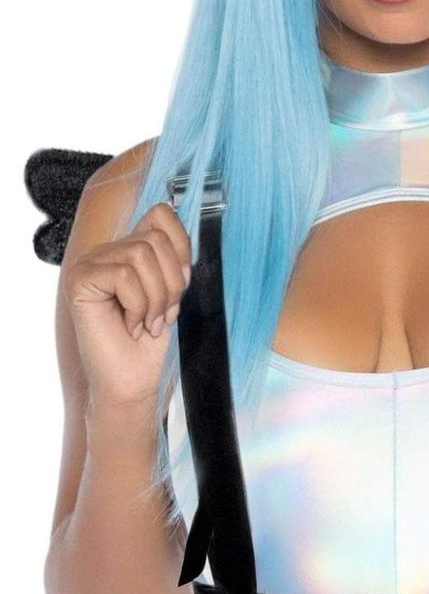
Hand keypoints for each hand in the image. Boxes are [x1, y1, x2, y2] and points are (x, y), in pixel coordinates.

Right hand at [64, 201, 192, 413]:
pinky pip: (124, 275)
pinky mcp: (79, 280)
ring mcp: (89, 264)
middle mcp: (106, 251)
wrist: (132, 379)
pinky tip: (131, 326)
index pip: (161, 214)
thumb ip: (172, 256)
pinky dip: (138, 305)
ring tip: (149, 322)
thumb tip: (180, 220)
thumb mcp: (172, 289)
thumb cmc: (151, 339)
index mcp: (128, 247)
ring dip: (157, 297)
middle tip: (164, 314)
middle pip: (154, 239)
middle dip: (172, 282)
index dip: (181, 246)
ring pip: (141, 254)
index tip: (183, 283)